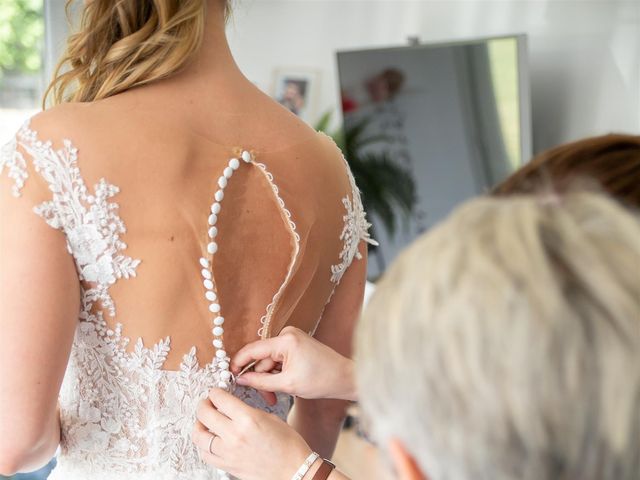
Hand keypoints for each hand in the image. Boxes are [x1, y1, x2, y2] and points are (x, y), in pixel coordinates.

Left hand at [193, 388, 311, 479]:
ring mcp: (228, 453)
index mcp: (247, 419)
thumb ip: (247, 411)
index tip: (215, 392)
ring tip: (203, 420)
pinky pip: (205, 454)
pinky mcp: (227, 466)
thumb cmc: (288, 445)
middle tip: (206, 402)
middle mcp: (234, 435)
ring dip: (198, 424)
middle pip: (204, 414)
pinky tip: (208, 439)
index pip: (220, 399)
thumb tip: (231, 407)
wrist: (293, 470)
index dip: (214, 392)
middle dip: (203, 404)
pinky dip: (203, 445)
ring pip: (199, 435)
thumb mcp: (270, 417)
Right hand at [231, 326, 357, 404]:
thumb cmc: (322, 380)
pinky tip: (283, 386)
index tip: (229, 376)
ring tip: (275, 397)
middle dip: (260, 379)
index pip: (253, 349)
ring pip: (270, 361)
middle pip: (262, 358)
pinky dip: (278, 374)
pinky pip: (279, 360)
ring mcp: (292, 338)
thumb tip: (240, 379)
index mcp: (285, 340)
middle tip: (265, 398)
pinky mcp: (296, 344)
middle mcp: (287, 334)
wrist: (345, 378)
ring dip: (270, 379)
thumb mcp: (288, 384)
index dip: (239, 363)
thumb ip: (261, 382)